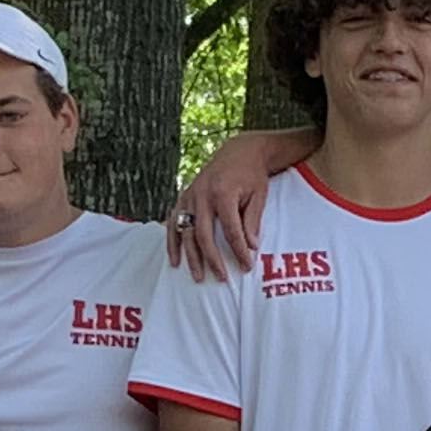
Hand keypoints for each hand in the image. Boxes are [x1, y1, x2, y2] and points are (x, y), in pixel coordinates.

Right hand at [170, 141, 278, 280]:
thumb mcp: (258, 196)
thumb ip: (252, 221)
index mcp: (223, 193)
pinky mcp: (184, 197)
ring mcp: (190, 196)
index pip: (231, 230)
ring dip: (191, 257)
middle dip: (212, 259)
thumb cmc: (251, 175)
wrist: (239, 152)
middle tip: (221, 278)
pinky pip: (174, 222)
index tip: (246, 266)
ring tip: (197, 277)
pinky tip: (175, 261)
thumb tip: (250, 247)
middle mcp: (202, 195)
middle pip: (204, 235)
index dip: (239, 250)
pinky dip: (172, 242)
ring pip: (185, 231)